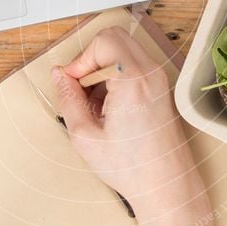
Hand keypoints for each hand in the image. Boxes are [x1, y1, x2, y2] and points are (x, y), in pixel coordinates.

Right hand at [51, 26, 203, 211]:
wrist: (167, 186)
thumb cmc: (133, 168)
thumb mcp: (85, 136)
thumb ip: (68, 99)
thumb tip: (59, 76)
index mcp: (133, 82)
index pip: (103, 42)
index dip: (80, 61)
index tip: (73, 84)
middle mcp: (151, 74)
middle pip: (114, 38)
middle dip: (91, 59)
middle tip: (82, 89)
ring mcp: (159, 80)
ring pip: (123, 51)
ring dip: (103, 70)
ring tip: (96, 106)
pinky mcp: (161, 88)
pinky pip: (133, 66)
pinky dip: (116, 78)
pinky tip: (110, 109)